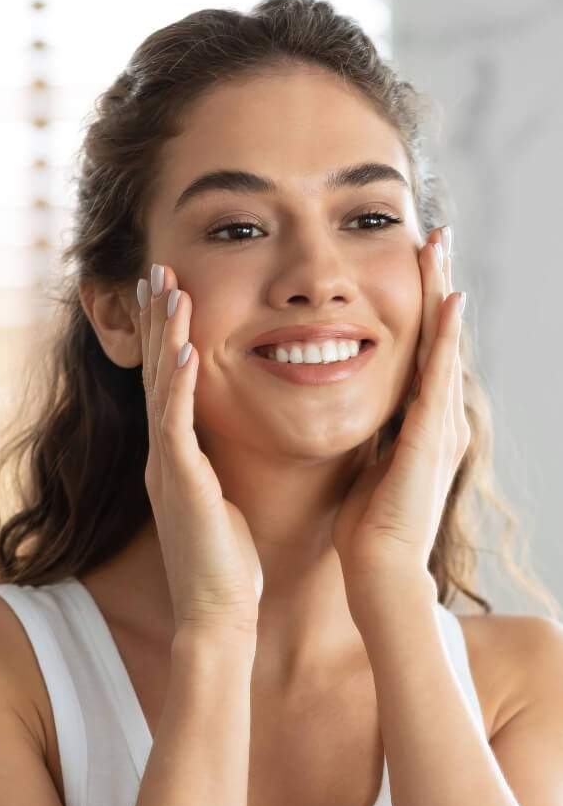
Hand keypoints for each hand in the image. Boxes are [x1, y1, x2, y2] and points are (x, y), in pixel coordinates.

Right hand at [138, 263, 261, 635]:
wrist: (219, 614)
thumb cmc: (228, 561)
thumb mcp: (223, 499)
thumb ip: (218, 465)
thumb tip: (238, 439)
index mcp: (178, 454)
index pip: (169, 381)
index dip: (167, 334)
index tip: (173, 291)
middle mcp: (165, 453)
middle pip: (156, 371)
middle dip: (157, 319)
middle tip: (156, 270)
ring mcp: (167, 466)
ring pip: (160, 387)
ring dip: (164, 335)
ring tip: (167, 288)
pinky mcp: (179, 484)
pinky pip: (175, 425)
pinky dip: (177, 385)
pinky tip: (184, 349)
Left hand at [331, 227, 469, 594]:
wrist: (378, 570)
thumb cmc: (366, 523)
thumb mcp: (368, 463)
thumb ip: (373, 432)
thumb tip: (357, 407)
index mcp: (419, 422)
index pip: (420, 351)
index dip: (420, 306)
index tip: (413, 263)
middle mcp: (437, 418)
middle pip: (438, 338)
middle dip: (436, 285)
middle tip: (436, 236)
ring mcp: (440, 427)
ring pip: (443, 346)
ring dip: (442, 295)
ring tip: (441, 248)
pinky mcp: (432, 440)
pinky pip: (438, 379)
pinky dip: (445, 339)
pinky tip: (449, 301)